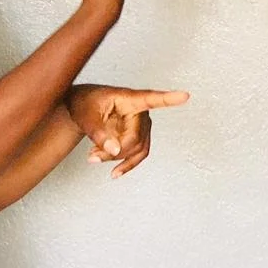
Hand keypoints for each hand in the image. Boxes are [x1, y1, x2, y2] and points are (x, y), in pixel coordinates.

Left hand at [66, 84, 189, 178]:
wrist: (83, 106)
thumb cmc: (85, 104)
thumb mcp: (85, 117)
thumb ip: (99, 133)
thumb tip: (115, 150)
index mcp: (129, 98)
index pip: (151, 98)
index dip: (169, 98)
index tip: (185, 95)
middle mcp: (141, 110)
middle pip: (136, 138)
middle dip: (114, 152)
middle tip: (92, 156)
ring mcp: (143, 124)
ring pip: (138, 149)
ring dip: (117, 158)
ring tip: (94, 157)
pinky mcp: (140, 135)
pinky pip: (140, 153)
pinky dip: (127, 164)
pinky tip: (115, 171)